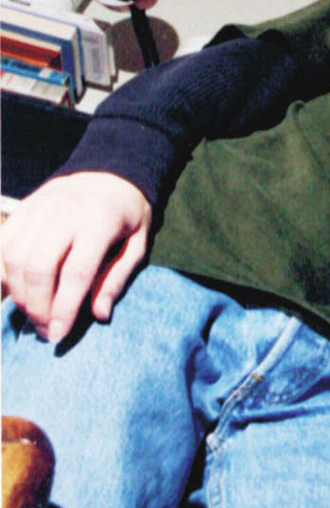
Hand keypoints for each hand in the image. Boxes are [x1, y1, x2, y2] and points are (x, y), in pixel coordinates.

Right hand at [0, 172, 151, 341]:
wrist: (109, 172)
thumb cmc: (128, 215)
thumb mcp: (138, 244)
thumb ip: (117, 278)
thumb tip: (99, 314)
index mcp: (100, 221)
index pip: (76, 273)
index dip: (64, 308)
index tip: (58, 335)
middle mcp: (65, 212)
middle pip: (39, 267)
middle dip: (37, 306)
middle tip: (44, 329)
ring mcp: (39, 207)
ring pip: (14, 257)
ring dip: (17, 293)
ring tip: (32, 313)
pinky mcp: (22, 207)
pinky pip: (2, 243)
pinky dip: (2, 271)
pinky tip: (12, 291)